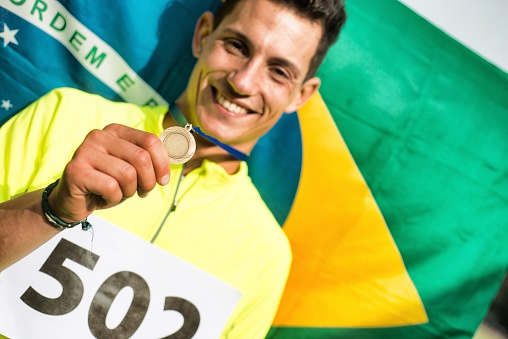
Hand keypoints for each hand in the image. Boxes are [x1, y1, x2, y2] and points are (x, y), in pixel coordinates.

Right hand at [48, 124, 169, 221]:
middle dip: (148, 181)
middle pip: (141, 158)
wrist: (74, 201)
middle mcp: (99, 136)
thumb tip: (179, 152)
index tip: (163, 180)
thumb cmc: (108, 183)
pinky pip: (111, 188)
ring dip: (129, 192)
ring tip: (119, 193)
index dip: (163, 163)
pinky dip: (113, 199)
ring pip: (127, 175)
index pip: (151, 140)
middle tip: (141, 192)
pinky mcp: (75, 170)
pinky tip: (103, 197)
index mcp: (116, 130)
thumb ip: (151, 158)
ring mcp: (85, 151)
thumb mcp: (133, 169)